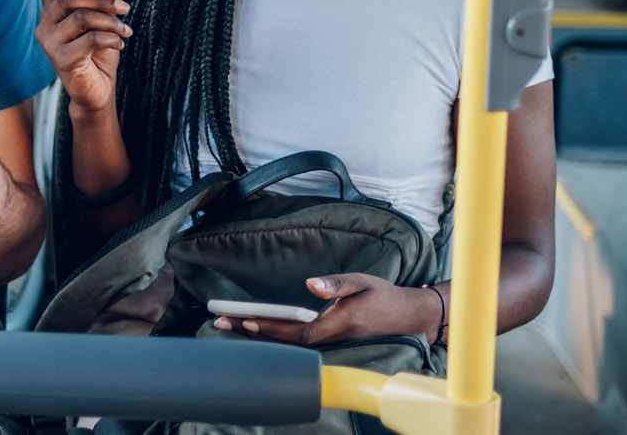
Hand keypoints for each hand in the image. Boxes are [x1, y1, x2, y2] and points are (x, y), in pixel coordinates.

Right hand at [35, 0, 130, 114]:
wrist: (96, 90)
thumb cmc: (97, 54)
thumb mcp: (99, 22)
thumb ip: (96, 0)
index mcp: (51, 13)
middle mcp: (44, 26)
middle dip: (102, 0)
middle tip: (125, 7)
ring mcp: (50, 44)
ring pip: (81, 18)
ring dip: (110, 22)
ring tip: (126, 31)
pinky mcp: (61, 60)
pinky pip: (90, 39)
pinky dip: (110, 39)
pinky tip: (119, 45)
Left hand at [210, 274, 444, 347]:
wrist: (405, 315)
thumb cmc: (382, 295)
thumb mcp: (361, 281)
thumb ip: (335, 284)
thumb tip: (310, 283)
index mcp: (339, 324)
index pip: (299, 331)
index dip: (272, 328)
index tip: (248, 319)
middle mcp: (331, 338)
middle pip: (285, 342)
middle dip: (252, 331)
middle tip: (221, 322)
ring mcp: (328, 342)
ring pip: (287, 344)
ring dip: (256, 335)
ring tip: (227, 325)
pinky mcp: (326, 341)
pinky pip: (294, 343)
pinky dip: (270, 336)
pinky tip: (252, 329)